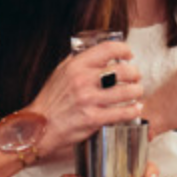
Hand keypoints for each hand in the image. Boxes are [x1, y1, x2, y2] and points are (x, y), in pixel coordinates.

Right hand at [28, 41, 143, 159]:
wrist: (38, 127)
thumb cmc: (50, 101)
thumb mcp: (60, 73)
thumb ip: (77, 61)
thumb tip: (95, 51)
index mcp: (76, 65)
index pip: (108, 49)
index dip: (123, 49)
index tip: (128, 55)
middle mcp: (83, 80)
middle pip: (122, 70)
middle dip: (135, 73)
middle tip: (136, 76)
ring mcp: (89, 100)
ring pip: (126, 91)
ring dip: (137, 91)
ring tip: (137, 91)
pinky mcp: (93, 119)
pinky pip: (121, 113)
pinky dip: (133, 110)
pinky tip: (135, 108)